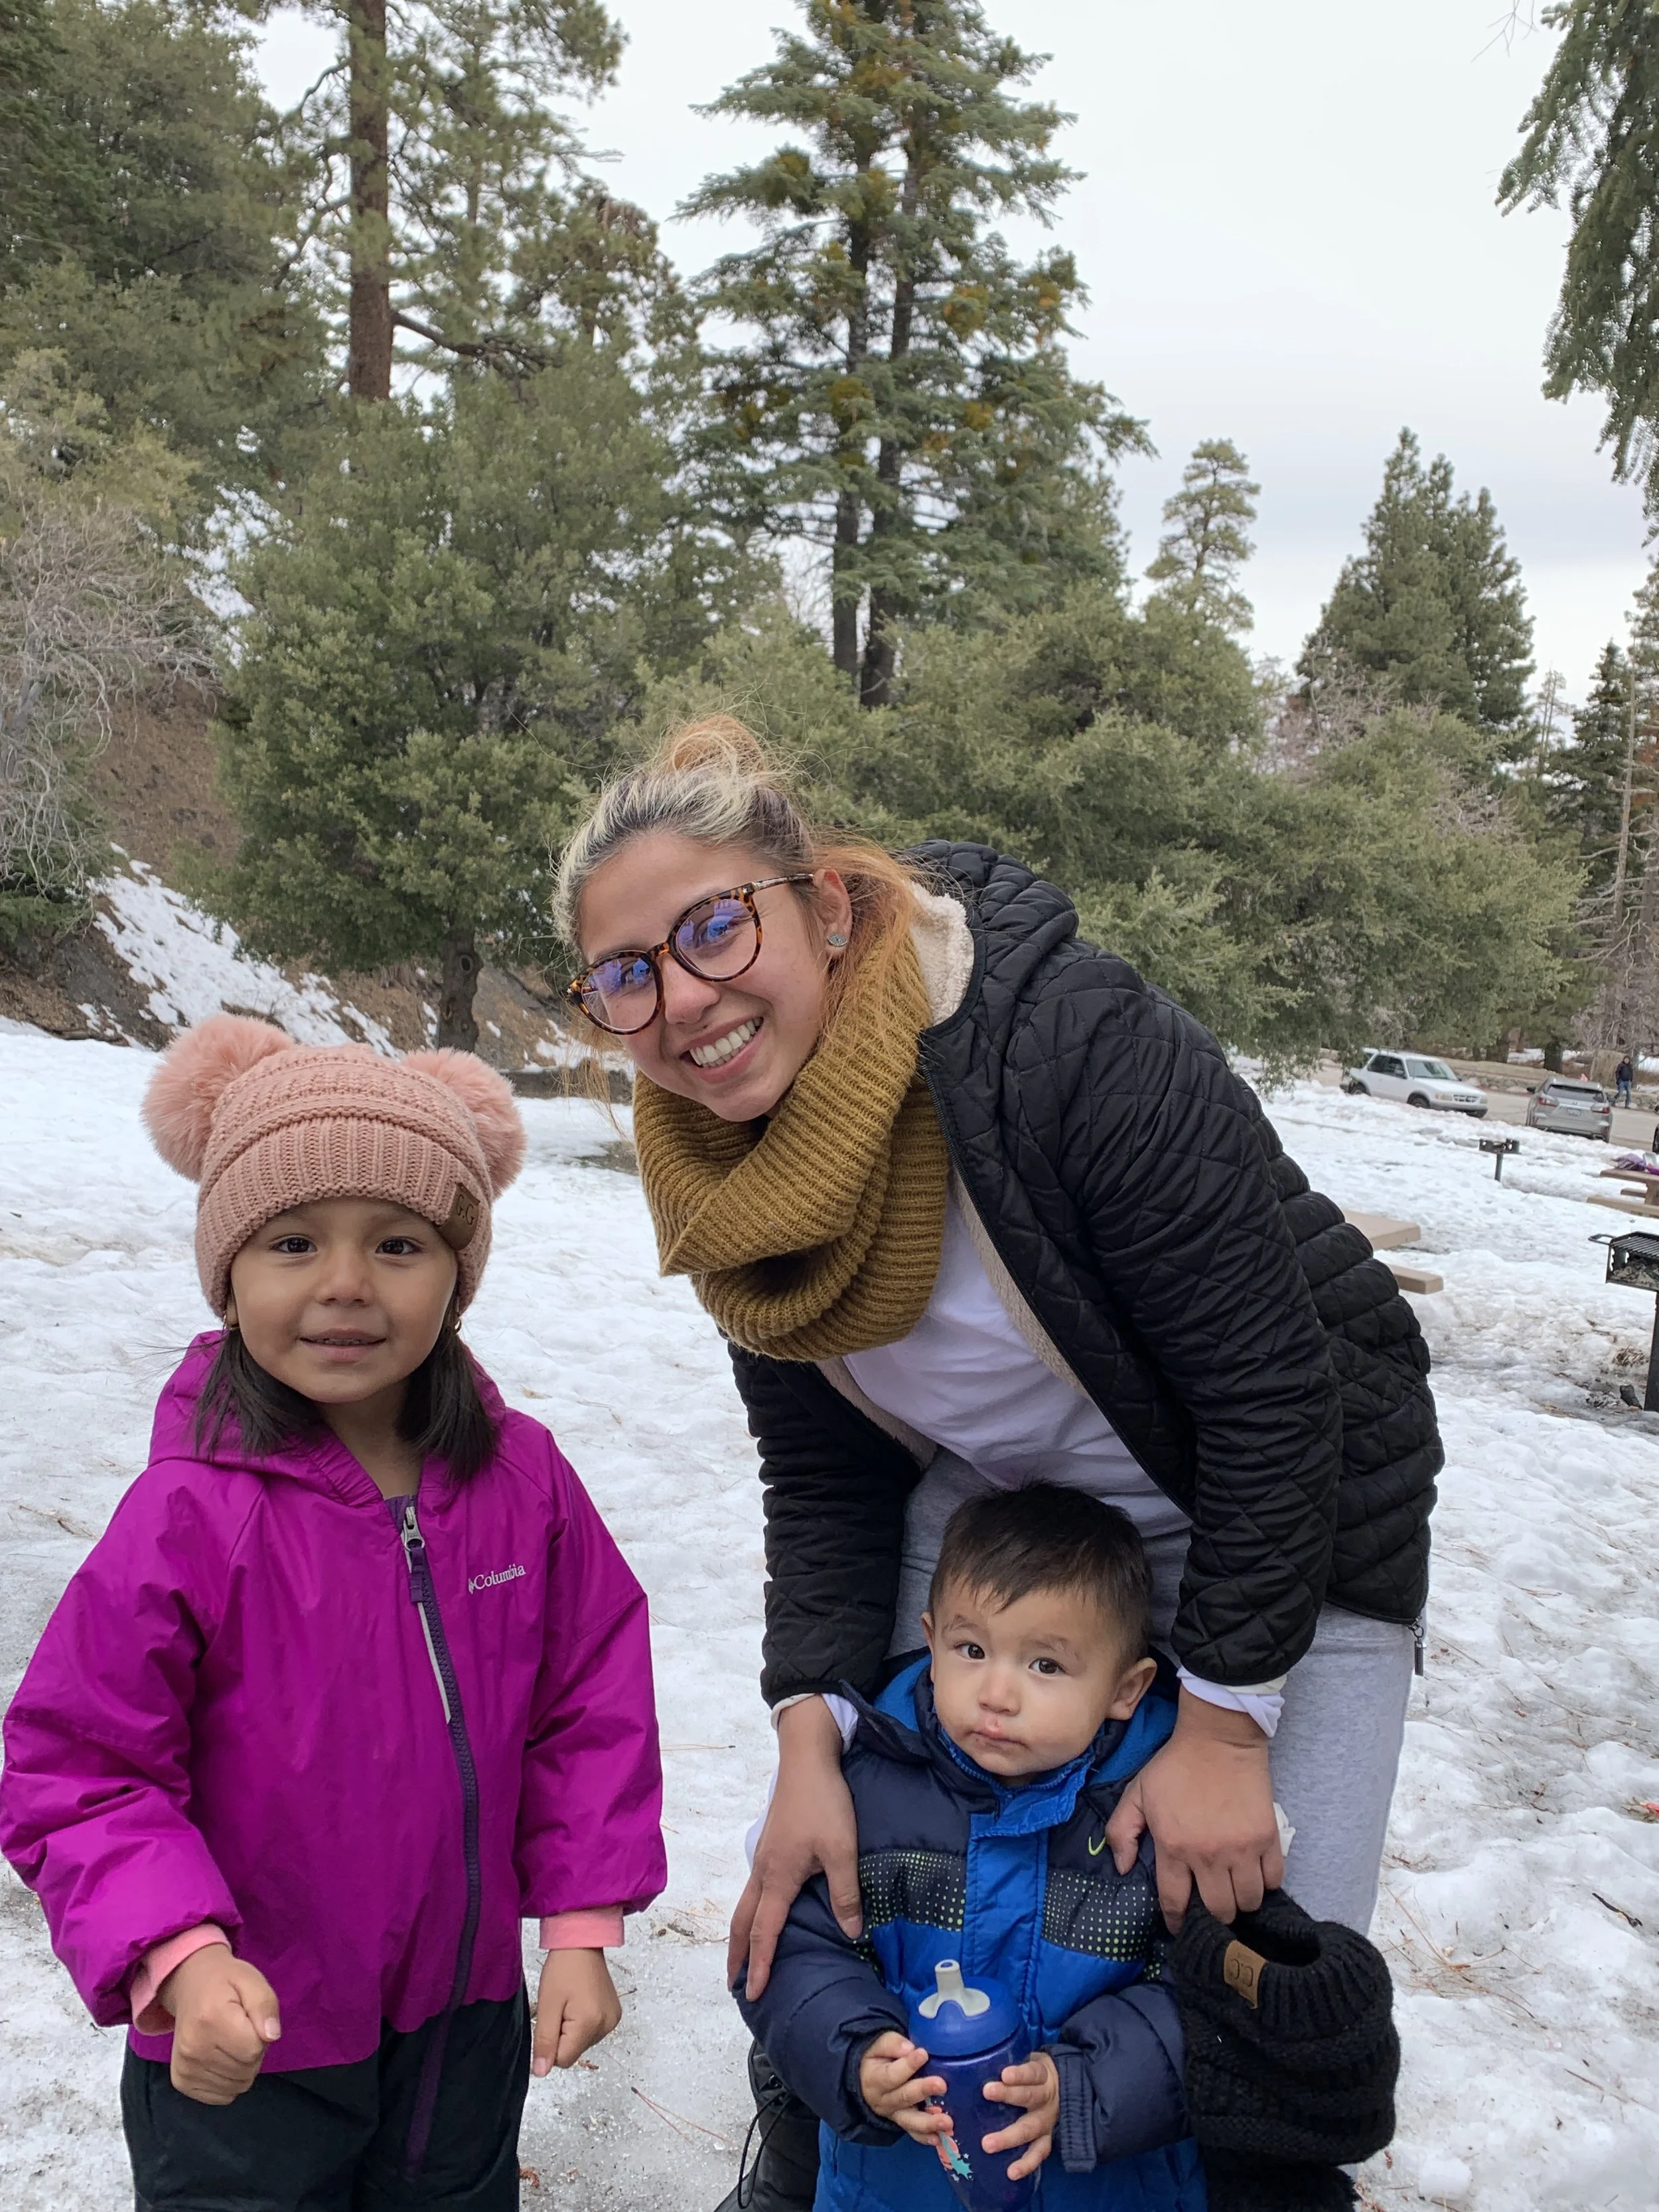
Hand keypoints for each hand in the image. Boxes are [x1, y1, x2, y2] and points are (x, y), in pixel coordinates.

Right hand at [158, 1943, 280, 2105]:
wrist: (188, 1986)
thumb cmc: (225, 1982)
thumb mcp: (252, 1981)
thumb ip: (265, 2005)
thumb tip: (272, 2036)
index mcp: (211, 2019)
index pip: (253, 2049)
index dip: (261, 2036)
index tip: (251, 2021)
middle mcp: (193, 2048)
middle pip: (245, 2071)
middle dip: (253, 2053)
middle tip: (242, 2030)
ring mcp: (184, 2068)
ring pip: (235, 2086)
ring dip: (242, 2068)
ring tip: (231, 2042)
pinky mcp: (181, 2081)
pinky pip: (220, 2096)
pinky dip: (228, 2081)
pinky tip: (221, 2058)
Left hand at [532, 1948, 621, 2075]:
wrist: (582, 1942)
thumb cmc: (562, 1969)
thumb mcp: (547, 2004)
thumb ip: (544, 2041)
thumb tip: (541, 2072)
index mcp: (589, 2024)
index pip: (564, 2060)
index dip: (551, 2045)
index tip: (551, 2019)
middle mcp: (606, 2026)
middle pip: (574, 2051)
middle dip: (562, 2035)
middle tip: (560, 2007)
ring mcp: (613, 2020)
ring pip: (582, 2043)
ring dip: (572, 2030)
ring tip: (570, 2002)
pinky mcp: (615, 2014)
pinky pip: (592, 2032)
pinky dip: (583, 2023)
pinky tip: (581, 2002)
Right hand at [728, 1698, 859, 2000]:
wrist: (806, 1758)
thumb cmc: (824, 1803)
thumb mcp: (842, 1849)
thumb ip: (845, 1893)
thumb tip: (851, 1933)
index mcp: (779, 1878)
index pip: (765, 1932)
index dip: (760, 1965)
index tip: (754, 1993)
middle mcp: (763, 1871)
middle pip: (743, 1922)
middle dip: (737, 1955)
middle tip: (734, 1984)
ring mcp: (763, 1856)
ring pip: (745, 1904)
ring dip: (741, 1933)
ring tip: (741, 1955)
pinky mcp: (770, 1845)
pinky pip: (754, 1889)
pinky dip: (751, 1911)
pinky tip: (763, 1912)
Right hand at [858, 2031, 947, 2143]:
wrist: (866, 2079)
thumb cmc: (876, 2058)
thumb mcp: (878, 2045)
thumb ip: (892, 2045)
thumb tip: (909, 2048)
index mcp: (874, 2080)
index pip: (891, 2074)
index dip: (907, 2065)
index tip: (923, 2054)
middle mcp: (883, 2101)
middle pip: (903, 2097)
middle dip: (923, 2091)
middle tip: (942, 2085)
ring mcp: (893, 2114)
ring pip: (910, 2121)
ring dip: (929, 2122)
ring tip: (947, 2122)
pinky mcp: (903, 2122)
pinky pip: (913, 2132)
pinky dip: (926, 2137)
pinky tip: (939, 2138)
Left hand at [983, 2051, 1058, 2180]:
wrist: (1067, 2087)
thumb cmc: (1035, 2073)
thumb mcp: (1029, 2059)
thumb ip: (1009, 2058)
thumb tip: (975, 2055)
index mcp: (1042, 2075)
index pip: (1032, 2072)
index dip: (1020, 2074)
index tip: (1004, 2074)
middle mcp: (1046, 2098)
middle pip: (1029, 2097)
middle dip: (1008, 2096)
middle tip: (987, 2092)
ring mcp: (1048, 2121)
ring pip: (1031, 2129)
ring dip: (1009, 2137)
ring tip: (987, 2144)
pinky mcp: (1048, 2138)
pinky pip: (1039, 2153)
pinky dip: (1027, 2164)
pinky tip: (1012, 2173)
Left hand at [1105, 1689, 1282, 1929]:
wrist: (1218, 1738)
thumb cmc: (1175, 1766)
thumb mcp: (1137, 1793)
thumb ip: (1121, 1831)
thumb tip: (1122, 1869)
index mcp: (1174, 1846)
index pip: (1176, 1902)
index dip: (1177, 1921)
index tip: (1179, 1926)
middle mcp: (1209, 1854)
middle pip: (1218, 1911)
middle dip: (1213, 1916)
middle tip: (1210, 1905)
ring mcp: (1242, 1848)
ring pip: (1248, 1901)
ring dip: (1241, 1903)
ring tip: (1233, 1891)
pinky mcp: (1268, 1837)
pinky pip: (1274, 1880)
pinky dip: (1266, 1884)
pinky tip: (1254, 1875)